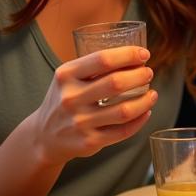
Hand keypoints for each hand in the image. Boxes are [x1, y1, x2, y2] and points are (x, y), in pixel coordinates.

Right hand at [29, 46, 156, 166]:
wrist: (43, 136)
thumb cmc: (64, 100)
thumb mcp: (68, 79)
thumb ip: (93, 67)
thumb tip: (135, 57)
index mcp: (66, 76)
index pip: (102, 59)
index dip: (128, 55)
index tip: (144, 54)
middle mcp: (71, 98)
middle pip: (116, 83)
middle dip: (140, 76)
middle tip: (148, 73)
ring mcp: (80, 122)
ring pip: (124, 110)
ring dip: (145, 100)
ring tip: (153, 94)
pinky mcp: (89, 141)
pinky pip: (123, 131)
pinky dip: (140, 120)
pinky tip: (146, 112)